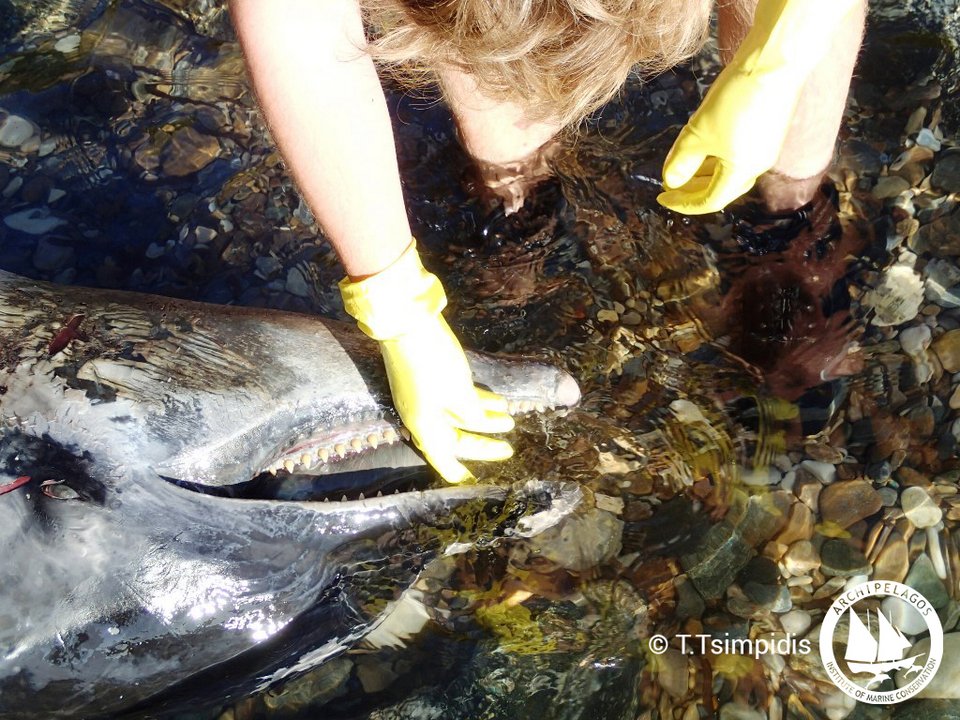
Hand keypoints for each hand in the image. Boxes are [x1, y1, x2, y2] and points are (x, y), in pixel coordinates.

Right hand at [340, 241, 513, 482]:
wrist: (406, 322)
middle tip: (508, 450)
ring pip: (459, 416)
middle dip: (482, 445)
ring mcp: (426, 396)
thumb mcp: (459, 394)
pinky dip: (478, 401)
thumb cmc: (433, 363)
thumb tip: (478, 423)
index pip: (442, 458)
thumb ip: (472, 415)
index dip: (458, 472)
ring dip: (485, 419)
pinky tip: (499, 401)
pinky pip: (458, 397)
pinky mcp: (432, 378)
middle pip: (454, 438)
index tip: (474, 482)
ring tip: (510, 420)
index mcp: (424, 425)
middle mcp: (424, 415)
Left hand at [657, 67, 799, 213]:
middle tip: (670, 183)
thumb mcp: (699, 132)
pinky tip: (704, 144)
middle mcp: (758, 164)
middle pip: (721, 188)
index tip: (661, 196)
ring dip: (705, 171)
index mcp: (742, 172)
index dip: (683, 202)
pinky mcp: (767, 128)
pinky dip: (718, 154)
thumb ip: (682, 160)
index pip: (710, 200)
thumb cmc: (736, 99)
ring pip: (729, 169)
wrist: (774, 60)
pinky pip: (738, 152)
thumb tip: (670, 180)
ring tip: (682, 164)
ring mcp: (765, 146)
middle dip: (693, 188)